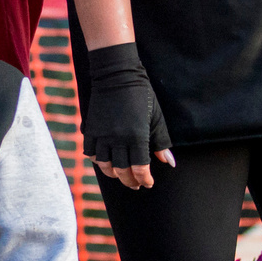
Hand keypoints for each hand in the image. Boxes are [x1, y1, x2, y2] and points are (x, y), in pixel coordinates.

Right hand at [83, 43, 175, 190]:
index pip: (140, 168)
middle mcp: (118, 139)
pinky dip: (98, 161)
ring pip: (105, 166)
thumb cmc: (141, 96)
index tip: (148, 183)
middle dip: (130, 181)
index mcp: (137, 136)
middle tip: (135, 185)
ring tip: (120, 175)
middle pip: (122, 171)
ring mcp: (102, 135)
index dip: (145, 179)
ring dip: (114, 174)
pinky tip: (106, 162)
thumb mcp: (156, 118)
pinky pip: (91, 153)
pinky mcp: (91, 130)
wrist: (116, 75)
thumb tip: (170, 163)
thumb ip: (161, 142)